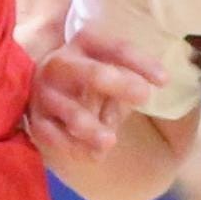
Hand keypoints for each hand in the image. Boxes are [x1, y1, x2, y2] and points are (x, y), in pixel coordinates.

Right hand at [25, 25, 166, 171]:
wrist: (49, 97)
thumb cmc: (93, 82)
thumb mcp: (114, 75)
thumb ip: (131, 84)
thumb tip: (155, 98)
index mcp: (85, 43)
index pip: (116, 48)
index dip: (141, 62)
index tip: (165, 80)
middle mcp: (61, 63)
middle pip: (90, 73)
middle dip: (118, 83)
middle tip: (144, 96)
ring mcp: (44, 92)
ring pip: (69, 109)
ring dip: (89, 125)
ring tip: (111, 141)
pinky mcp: (35, 119)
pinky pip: (51, 134)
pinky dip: (72, 146)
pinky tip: (95, 156)